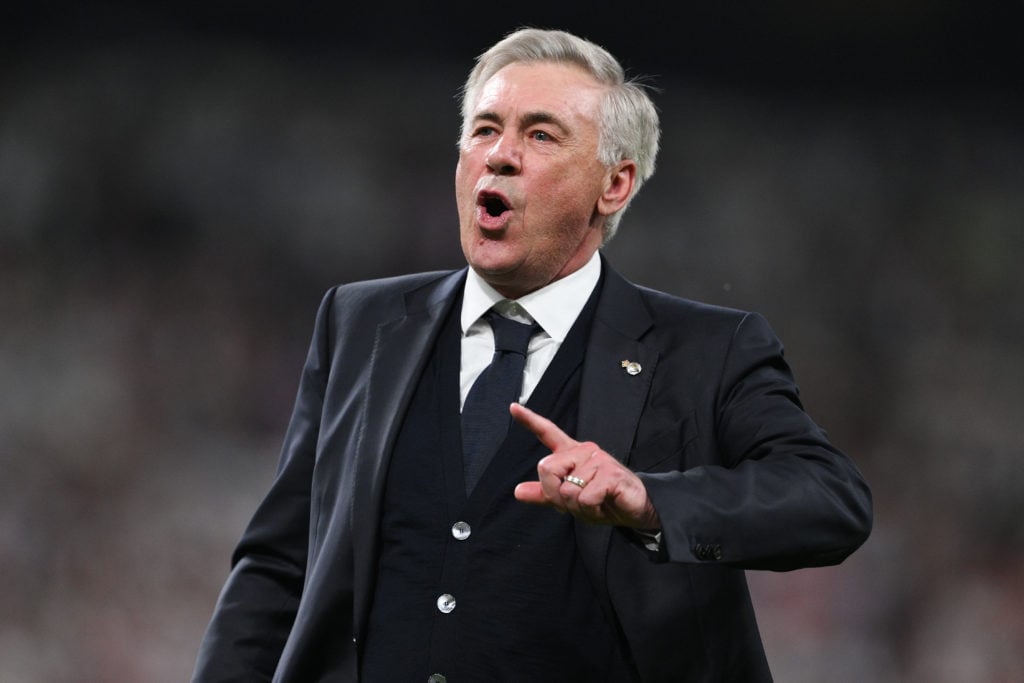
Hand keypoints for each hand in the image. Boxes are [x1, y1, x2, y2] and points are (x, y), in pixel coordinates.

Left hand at [511, 403, 660, 529]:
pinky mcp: (610, 472)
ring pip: (566, 490)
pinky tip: (603, 503)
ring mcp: (597, 459)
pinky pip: (584, 497)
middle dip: (555, 495)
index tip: (513, 406)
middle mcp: (583, 451)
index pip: (548, 433)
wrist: (636, 510)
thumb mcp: (569, 500)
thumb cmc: (604, 501)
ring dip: (578, 507)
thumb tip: (518, 491)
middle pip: (546, 469)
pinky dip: (590, 509)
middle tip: (577, 502)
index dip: (529, 420)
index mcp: (572, 454)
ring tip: (595, 503)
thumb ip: (545, 494)